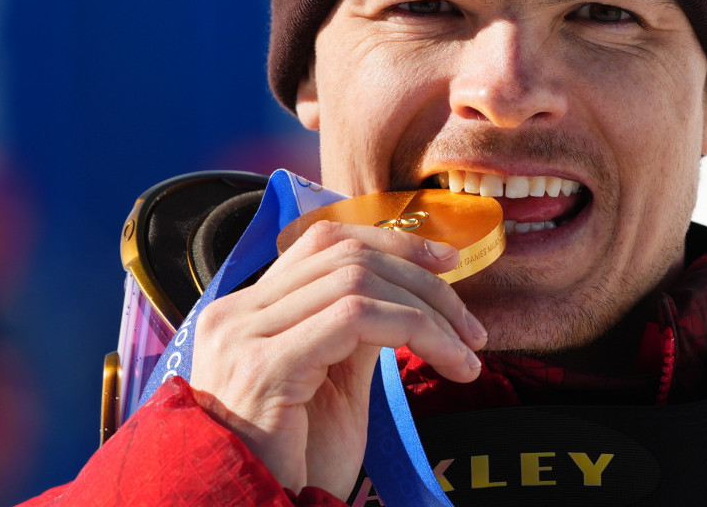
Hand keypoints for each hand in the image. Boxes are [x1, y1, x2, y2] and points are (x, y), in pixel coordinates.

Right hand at [188, 220, 486, 498]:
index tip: (449, 263)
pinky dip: (416, 331)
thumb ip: (355, 331)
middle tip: (472, 327)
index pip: (325, 243)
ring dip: (430, 312)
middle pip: (347, 255)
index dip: (394, 243)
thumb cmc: (294, 463)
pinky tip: (449, 363)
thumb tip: (406, 291)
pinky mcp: (264, 365)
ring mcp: (243, 335)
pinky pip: (355, 318)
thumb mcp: (332, 384)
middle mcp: (234, 313)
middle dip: (424, 282)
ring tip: (467, 354)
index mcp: (246, 312)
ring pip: (357, 282)